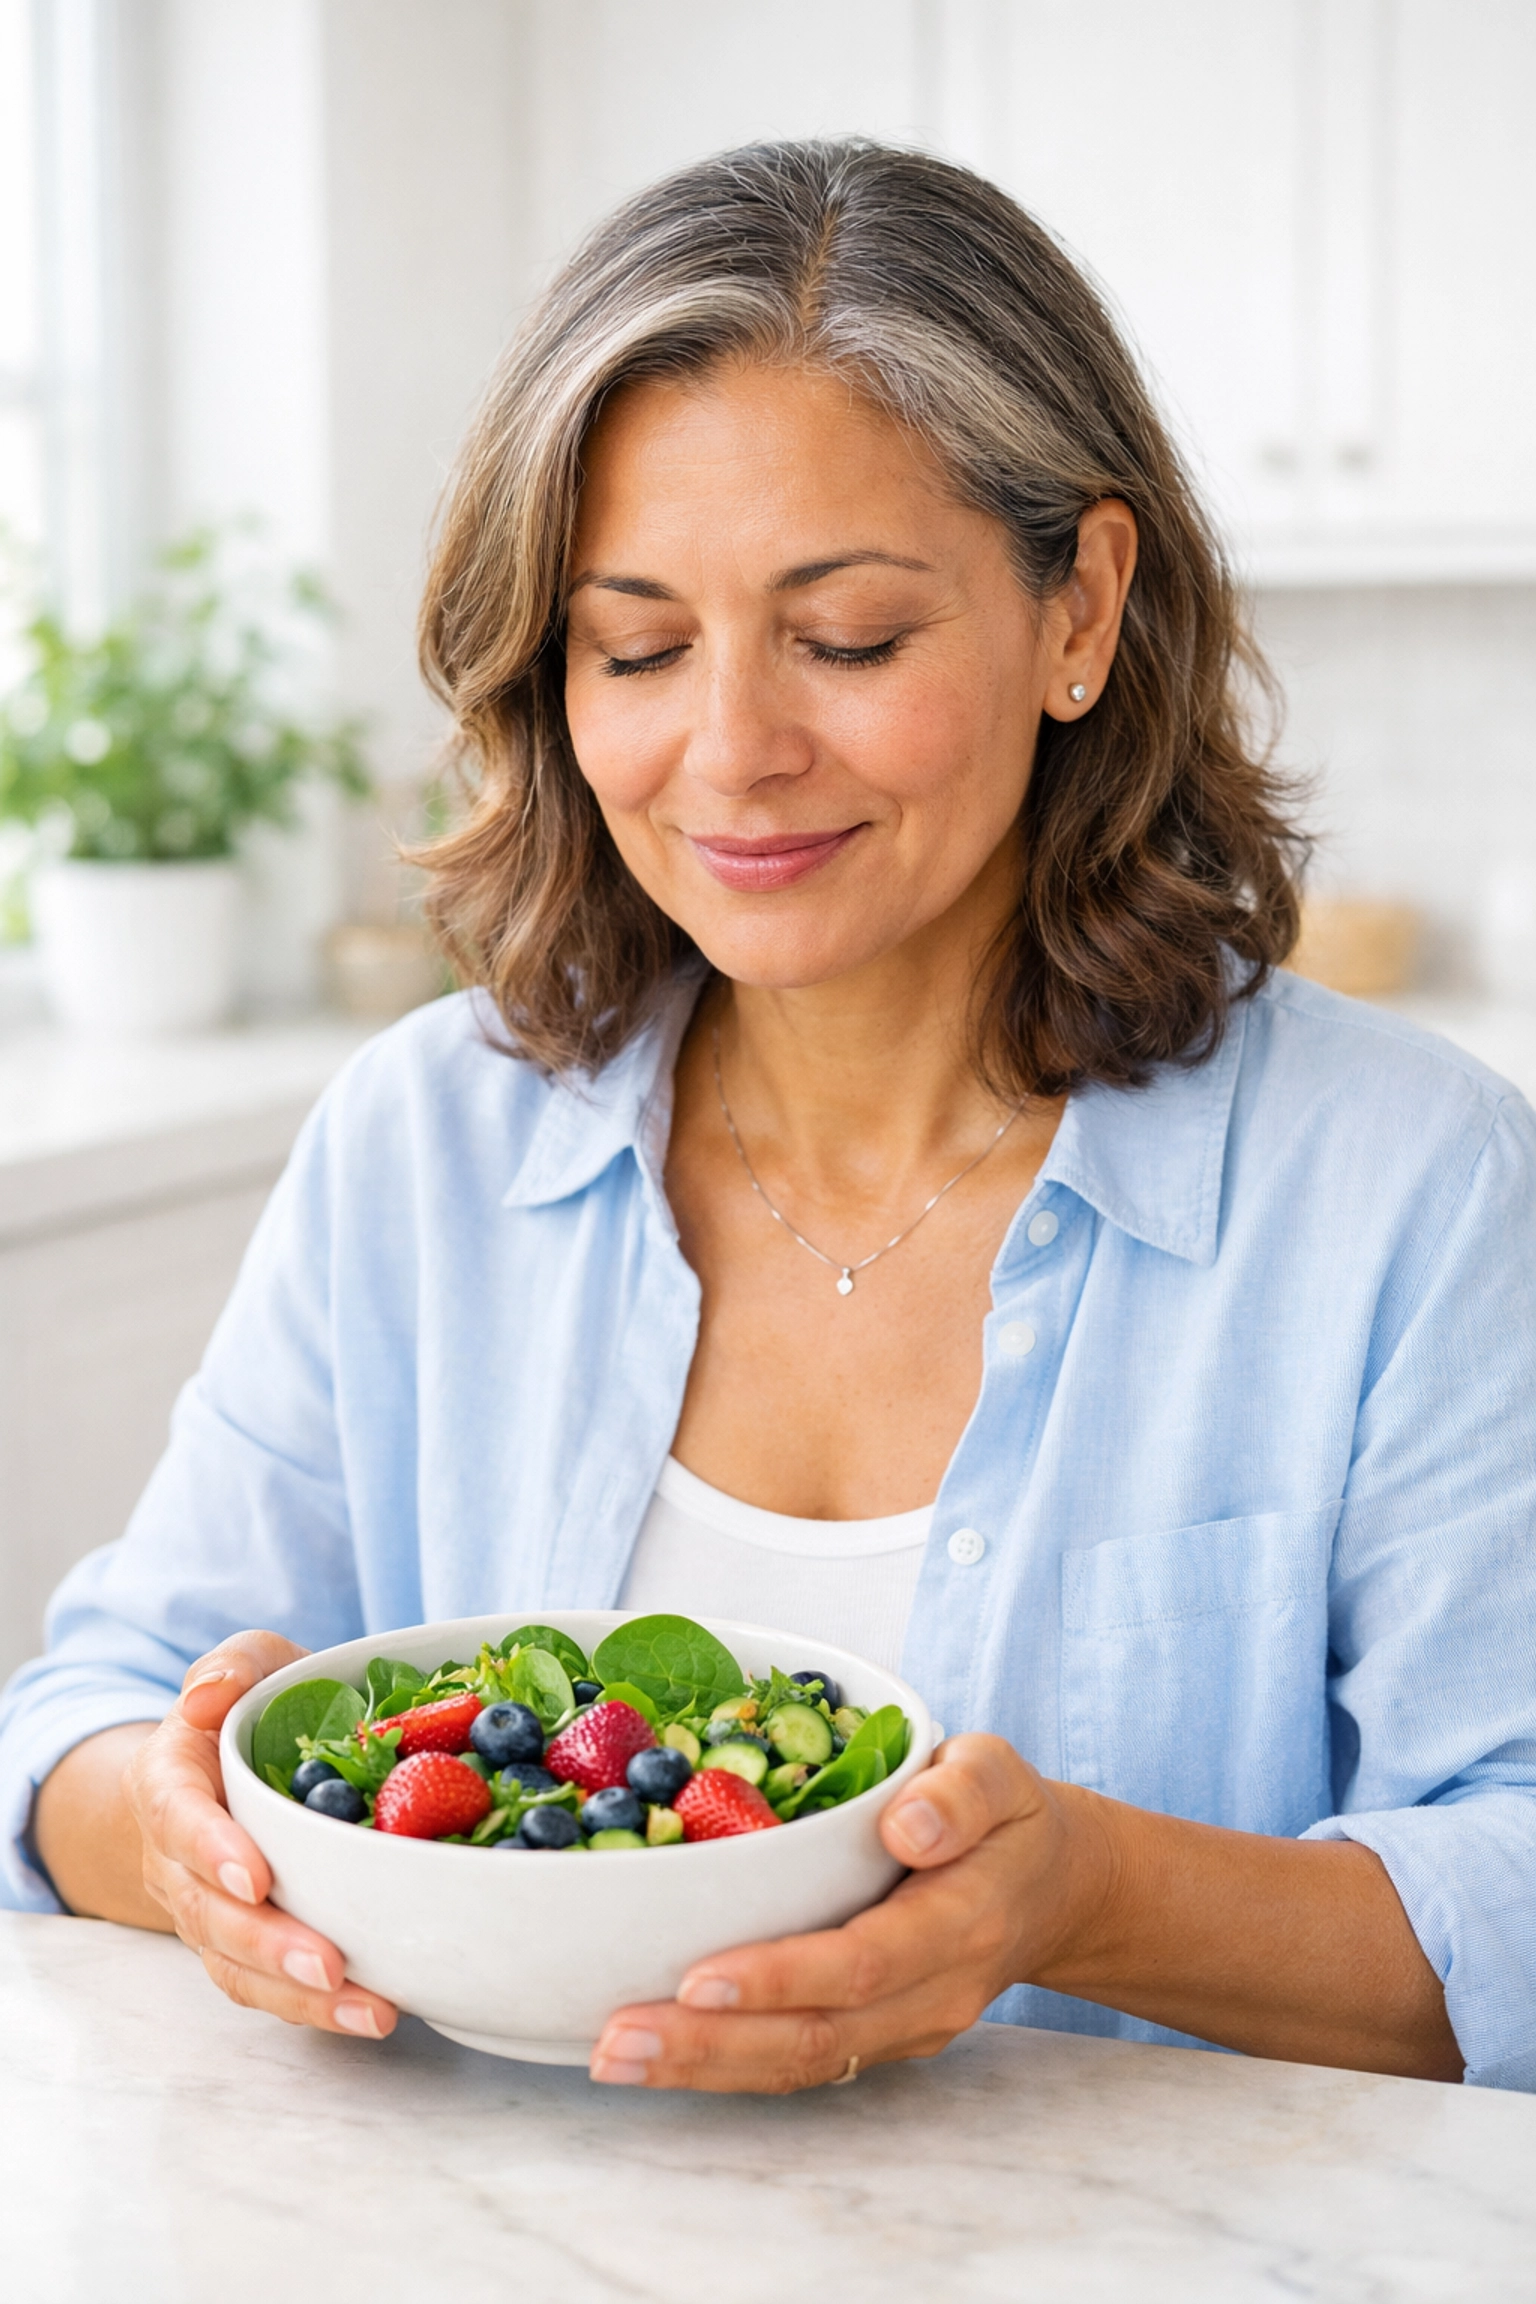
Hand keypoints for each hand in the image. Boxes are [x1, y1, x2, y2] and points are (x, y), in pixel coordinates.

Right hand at [125, 1632, 397, 2039]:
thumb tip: (207, 1696)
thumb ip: (232, 1667)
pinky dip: (320, 2008)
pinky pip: (270, 1986)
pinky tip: (376, 2012)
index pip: (175, 1818)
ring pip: (237, 1966)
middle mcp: (176, 1860)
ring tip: (370, 2009)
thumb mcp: (248, 1667)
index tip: (255, 1877)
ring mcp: (208, 1911)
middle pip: (208, 1912)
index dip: (211, 1849)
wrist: (233, 1761)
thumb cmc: (250, 1709)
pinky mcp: (246, 1947)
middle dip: (266, 1944)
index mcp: (168, 1783)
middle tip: (327, 1963)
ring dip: (300, 1995)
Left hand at [588, 1734, 1112, 2092]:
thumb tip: (909, 1825)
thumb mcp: (1001, 1774)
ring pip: (798, 2066)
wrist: (1053, 1891)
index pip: (863, 1964)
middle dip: (709, 2045)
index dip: (778, 1976)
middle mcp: (930, 1995)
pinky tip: (655, 2054)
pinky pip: (796, 2065)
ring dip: (701, 2068)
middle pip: (814, 2037)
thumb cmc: (1009, 1820)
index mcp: (960, 1924)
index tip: (698, 1975)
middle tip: (617, 2038)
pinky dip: (720, 2065)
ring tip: (612, 2056)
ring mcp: (901, 2031)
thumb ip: (965, 1792)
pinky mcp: (873, 2041)